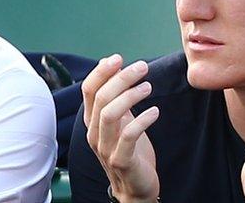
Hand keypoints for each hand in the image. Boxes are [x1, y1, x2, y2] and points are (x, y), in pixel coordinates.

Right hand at [82, 54, 159, 202]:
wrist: (135, 186)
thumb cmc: (129, 149)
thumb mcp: (121, 119)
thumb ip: (114, 95)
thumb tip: (110, 63)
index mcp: (92, 121)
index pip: (89, 90)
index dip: (101, 72)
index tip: (118, 58)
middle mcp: (94, 133)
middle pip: (101, 98)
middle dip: (121, 78)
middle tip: (142, 67)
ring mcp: (105, 148)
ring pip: (110, 114)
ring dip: (130, 96)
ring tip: (148, 87)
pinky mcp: (121, 160)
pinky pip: (128, 136)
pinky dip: (142, 120)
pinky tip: (155, 112)